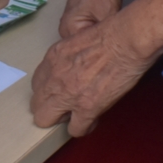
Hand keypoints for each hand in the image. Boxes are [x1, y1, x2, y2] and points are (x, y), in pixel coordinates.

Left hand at [32, 7, 152, 134]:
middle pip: (36, 104)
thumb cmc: (111, 32)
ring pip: (45, 120)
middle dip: (50, 108)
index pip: (38, 84)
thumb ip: (70, 56)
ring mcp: (68, 94)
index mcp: (53, 58)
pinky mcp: (86, 108)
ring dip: (62, 119)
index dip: (50, 90)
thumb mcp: (78, 38)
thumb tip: (75, 66)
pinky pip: (75, 129)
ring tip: (77, 115)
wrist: (126, 40)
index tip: (62, 90)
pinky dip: (84, 127)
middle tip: (67, 105)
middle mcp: (54, 77)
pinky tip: (93, 120)